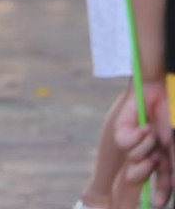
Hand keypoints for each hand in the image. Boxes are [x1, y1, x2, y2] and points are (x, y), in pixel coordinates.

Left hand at [115, 81, 173, 207]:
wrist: (156, 93)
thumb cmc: (166, 117)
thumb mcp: (172, 144)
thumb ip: (172, 162)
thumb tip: (173, 181)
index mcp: (161, 158)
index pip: (162, 182)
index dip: (161, 194)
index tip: (157, 204)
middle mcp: (145, 153)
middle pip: (139, 174)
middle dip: (144, 170)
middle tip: (153, 159)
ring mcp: (131, 143)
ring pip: (133, 158)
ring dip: (146, 145)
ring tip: (151, 132)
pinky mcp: (121, 132)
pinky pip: (125, 143)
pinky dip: (137, 136)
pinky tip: (144, 127)